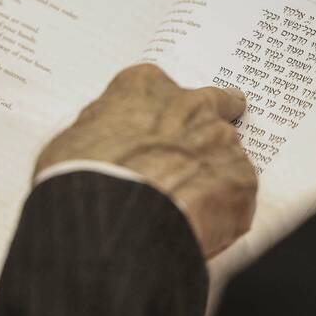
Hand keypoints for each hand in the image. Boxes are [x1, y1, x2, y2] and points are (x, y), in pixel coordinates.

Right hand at [35, 64, 257, 257]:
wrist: (115, 221)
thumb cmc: (83, 179)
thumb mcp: (73, 141)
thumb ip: (104, 130)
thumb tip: (110, 143)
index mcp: (145, 87)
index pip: (161, 89)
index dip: (161, 112)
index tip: (157, 127)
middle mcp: (191, 105)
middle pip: (214, 106)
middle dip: (206, 126)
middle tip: (195, 152)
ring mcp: (221, 141)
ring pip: (225, 155)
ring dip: (211, 175)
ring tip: (186, 208)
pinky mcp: (242, 181)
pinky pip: (236, 195)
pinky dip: (222, 212)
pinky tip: (197, 228)